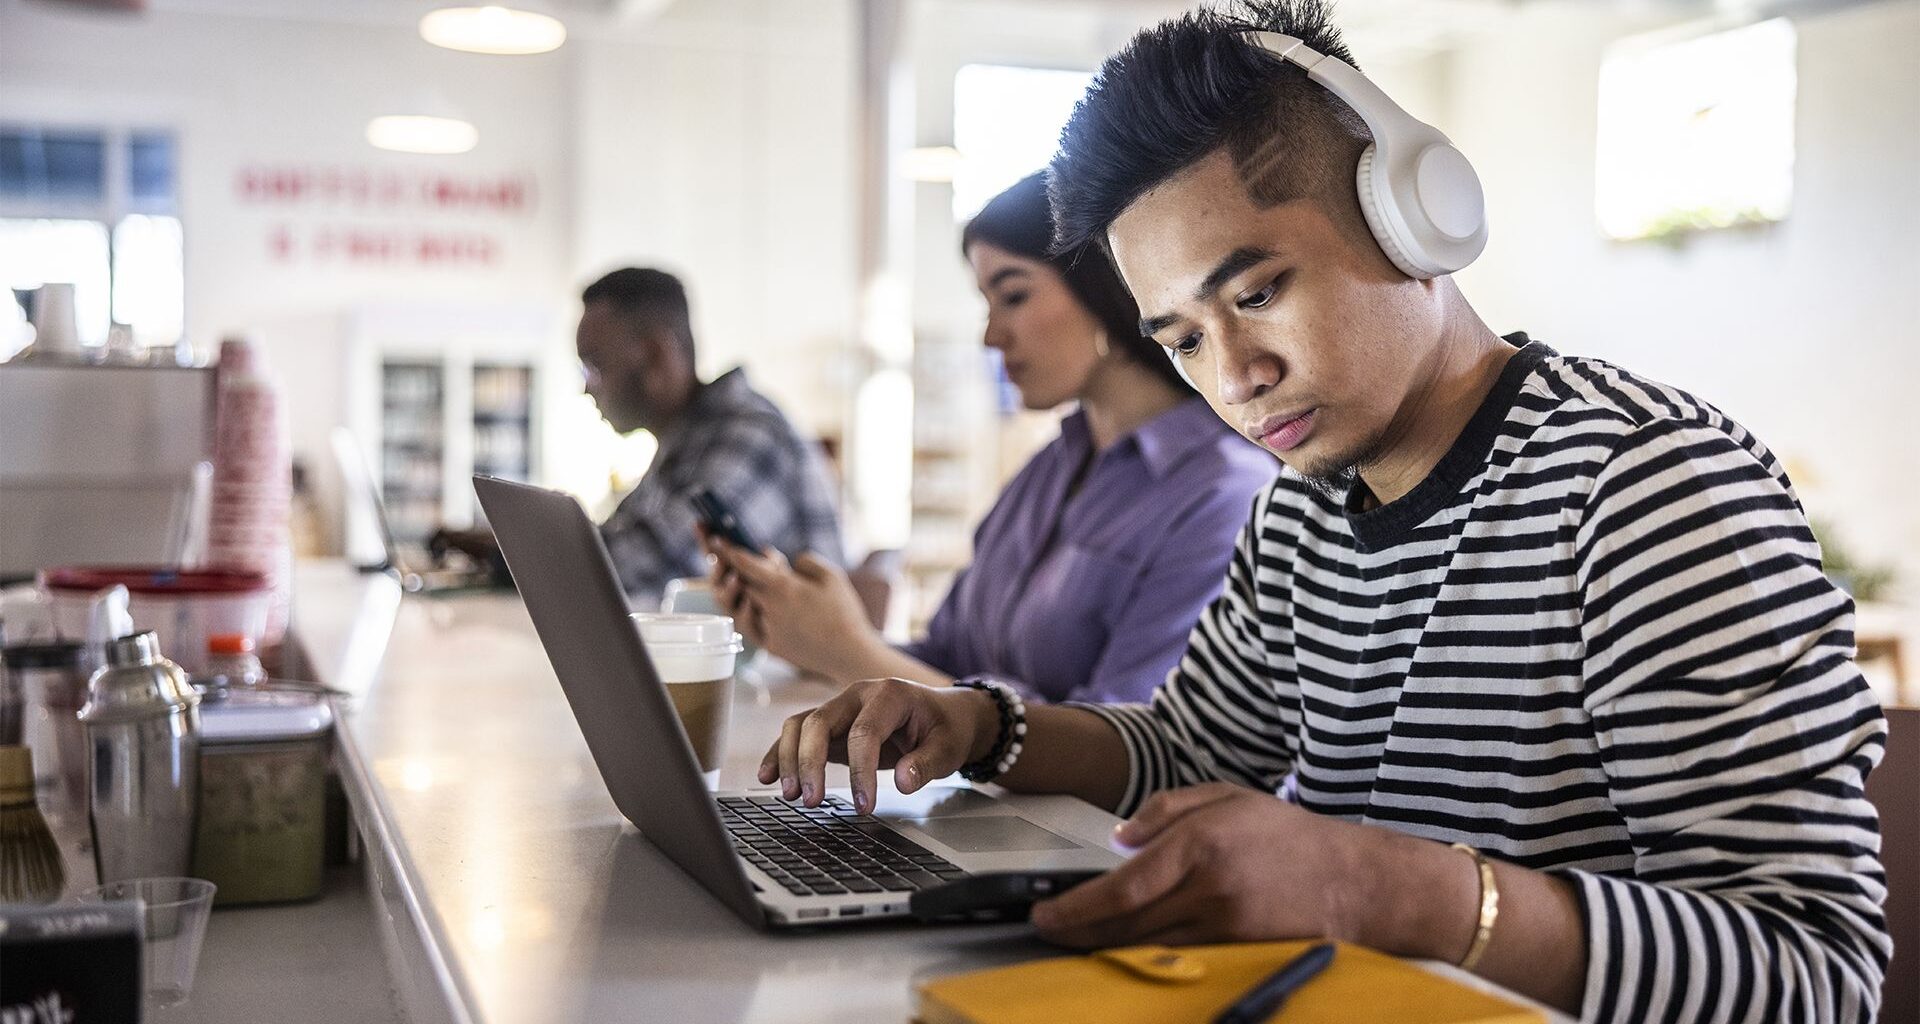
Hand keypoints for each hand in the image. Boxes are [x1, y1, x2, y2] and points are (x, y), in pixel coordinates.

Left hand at [706, 540, 876, 679]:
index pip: (746, 565)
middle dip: (740, 572)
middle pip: (742, 583)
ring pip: (745, 605)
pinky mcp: (770, 646)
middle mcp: (770, 608)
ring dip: (746, 593)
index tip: (717, 541)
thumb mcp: (832, 577)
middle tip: (745, 564)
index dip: (729, 551)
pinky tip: (766, 610)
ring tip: (755, 588)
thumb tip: (788, 562)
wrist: (849, 653)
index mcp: (783, 587)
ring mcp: (768, 629)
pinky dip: (754, 614)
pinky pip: (753, 626)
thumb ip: (806, 562)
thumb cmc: (844, 612)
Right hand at [759, 677, 998, 813]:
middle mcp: (858, 696)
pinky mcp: (830, 725)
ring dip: (789, 759)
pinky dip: (780, 753)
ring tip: (791, 794)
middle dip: (810, 762)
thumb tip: (904, 782)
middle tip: (811, 801)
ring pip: (800, 725)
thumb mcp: (949, 747)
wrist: (943, 714)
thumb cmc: (945, 728)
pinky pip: (797, 733)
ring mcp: (840, 708)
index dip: (860, 771)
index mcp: (889, 695)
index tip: (864, 804)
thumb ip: (928, 764)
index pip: (864, 732)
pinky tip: (768, 776)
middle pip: (819, 722)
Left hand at [1030, 784, 1386, 948]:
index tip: (1046, 915)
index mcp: (1202, 844)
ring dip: (1104, 946)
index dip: (1076, 909)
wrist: (1352, 882)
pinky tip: (1123, 949)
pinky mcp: (1238, 952)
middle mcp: (1210, 889)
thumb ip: (1165, 810)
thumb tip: (1118, 839)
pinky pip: (1177, 957)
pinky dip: (1143, 955)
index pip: (1122, 889)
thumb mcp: (1225, 797)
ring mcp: (1225, 927)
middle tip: (1047, 931)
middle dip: (1078, 932)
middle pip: (1126, 926)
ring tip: (1075, 939)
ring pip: (1147, 947)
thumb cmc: (1287, 835)